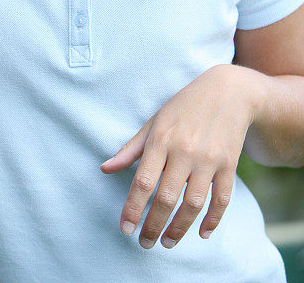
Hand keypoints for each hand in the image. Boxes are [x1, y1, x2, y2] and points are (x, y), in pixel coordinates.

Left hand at [100, 64, 257, 249]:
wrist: (228, 92)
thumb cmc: (184, 108)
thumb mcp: (154, 122)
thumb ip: (131, 149)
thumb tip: (105, 168)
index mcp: (161, 139)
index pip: (143, 181)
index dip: (132, 208)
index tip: (125, 228)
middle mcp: (184, 151)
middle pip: (166, 198)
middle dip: (153, 225)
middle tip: (144, 243)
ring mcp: (208, 159)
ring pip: (193, 204)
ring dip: (179, 229)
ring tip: (167, 242)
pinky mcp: (229, 165)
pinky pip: (221, 199)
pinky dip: (212, 220)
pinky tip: (202, 233)